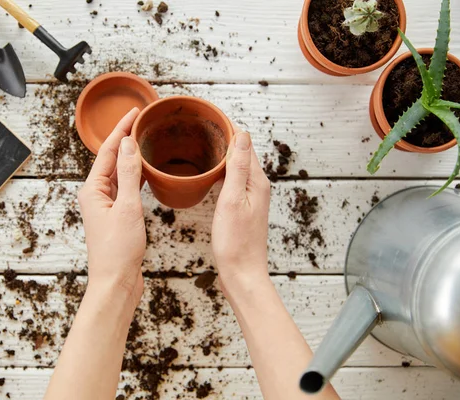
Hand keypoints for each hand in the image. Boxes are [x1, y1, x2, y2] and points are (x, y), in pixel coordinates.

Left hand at [78, 108, 145, 308]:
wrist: (116, 283)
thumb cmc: (118, 251)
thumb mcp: (127, 208)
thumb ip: (128, 175)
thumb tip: (128, 143)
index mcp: (93, 190)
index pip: (109, 150)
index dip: (122, 129)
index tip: (135, 112)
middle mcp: (96, 195)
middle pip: (112, 159)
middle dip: (125, 138)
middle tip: (142, 120)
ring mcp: (106, 206)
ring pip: (119, 173)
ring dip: (131, 156)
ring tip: (145, 139)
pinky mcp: (116, 216)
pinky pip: (125, 187)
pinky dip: (135, 176)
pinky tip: (145, 170)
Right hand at [212, 126, 270, 294]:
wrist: (242, 273)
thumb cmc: (235, 242)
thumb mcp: (233, 200)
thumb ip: (238, 167)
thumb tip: (242, 134)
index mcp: (257, 181)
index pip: (245, 144)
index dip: (229, 128)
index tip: (211, 115)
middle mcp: (257, 187)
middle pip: (242, 154)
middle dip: (225, 138)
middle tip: (202, 124)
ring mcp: (251, 198)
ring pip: (237, 167)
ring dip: (223, 154)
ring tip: (203, 142)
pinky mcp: (243, 208)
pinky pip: (233, 180)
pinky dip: (222, 171)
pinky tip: (210, 173)